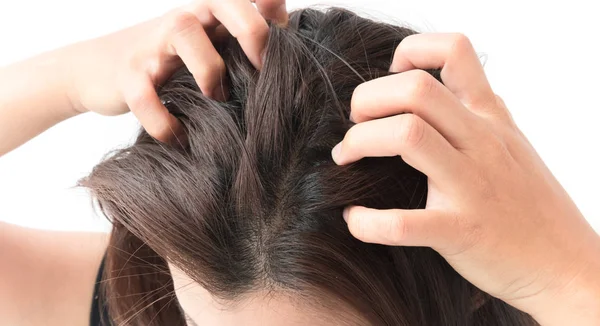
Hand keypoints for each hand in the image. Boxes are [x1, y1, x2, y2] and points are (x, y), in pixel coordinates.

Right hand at [67, 0, 286, 142]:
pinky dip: (165, 122)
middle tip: (263, 71)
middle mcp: (186, 18)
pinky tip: (178, 137)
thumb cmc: (173, 62)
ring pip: (186, 35)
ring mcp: (155, 43)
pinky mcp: (129, 74)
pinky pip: (146, 94)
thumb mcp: (210, 45)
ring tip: (217, 100)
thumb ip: (245, 43)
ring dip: (211, 73)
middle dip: (253, 33)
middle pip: (225, 1)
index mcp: (211, 11)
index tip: (284, 47)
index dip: (274, 12)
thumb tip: (293, 55)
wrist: (100, 68)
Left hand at [332, 33, 599, 323]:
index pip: (455, 52)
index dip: (411, 51)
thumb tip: (449, 87)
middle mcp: (481, 143)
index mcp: (489, 120)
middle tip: (354, 122)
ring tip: (346, 158)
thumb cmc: (533, 205)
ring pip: (408, 135)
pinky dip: (367, 221)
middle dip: (367, 98)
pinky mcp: (460, 231)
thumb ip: (481, 114)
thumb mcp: (512, 144)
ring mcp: (472, 186)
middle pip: (416, 89)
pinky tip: (356, 220)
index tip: (390, 78)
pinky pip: (403, 222)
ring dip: (360, 141)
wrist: (566, 267)